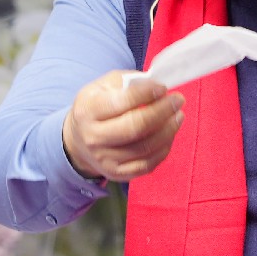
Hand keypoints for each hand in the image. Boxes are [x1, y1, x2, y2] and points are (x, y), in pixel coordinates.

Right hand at [61, 73, 184, 182]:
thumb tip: (157, 87)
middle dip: (162, 112)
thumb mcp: (104, 85)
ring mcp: (104, 158)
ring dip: (168, 131)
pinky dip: (163, 150)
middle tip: (178, 101)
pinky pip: (146, 165)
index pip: (122, 102)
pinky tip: (168, 136)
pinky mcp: (116, 173)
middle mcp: (93, 137)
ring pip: (145, 148)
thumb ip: (130, 82)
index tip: (163, 88)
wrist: (78, 138)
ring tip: (178, 116)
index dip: (147, 93)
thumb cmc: (97, 105)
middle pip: (136, 127)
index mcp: (88, 110)